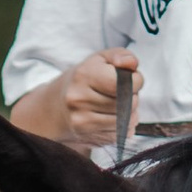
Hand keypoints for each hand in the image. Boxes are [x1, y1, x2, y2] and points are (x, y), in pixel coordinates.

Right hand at [10, 51, 138, 146]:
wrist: (56, 108)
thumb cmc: (83, 81)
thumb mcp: (99, 60)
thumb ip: (120, 55)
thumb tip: (131, 63)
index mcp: (83, 76)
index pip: (124, 82)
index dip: (136, 80)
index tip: (131, 78)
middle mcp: (79, 99)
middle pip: (128, 102)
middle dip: (132, 96)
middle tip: (120, 93)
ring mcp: (83, 121)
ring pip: (127, 120)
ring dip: (129, 113)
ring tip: (115, 105)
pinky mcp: (88, 137)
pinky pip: (121, 133)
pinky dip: (123, 125)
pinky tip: (111, 117)